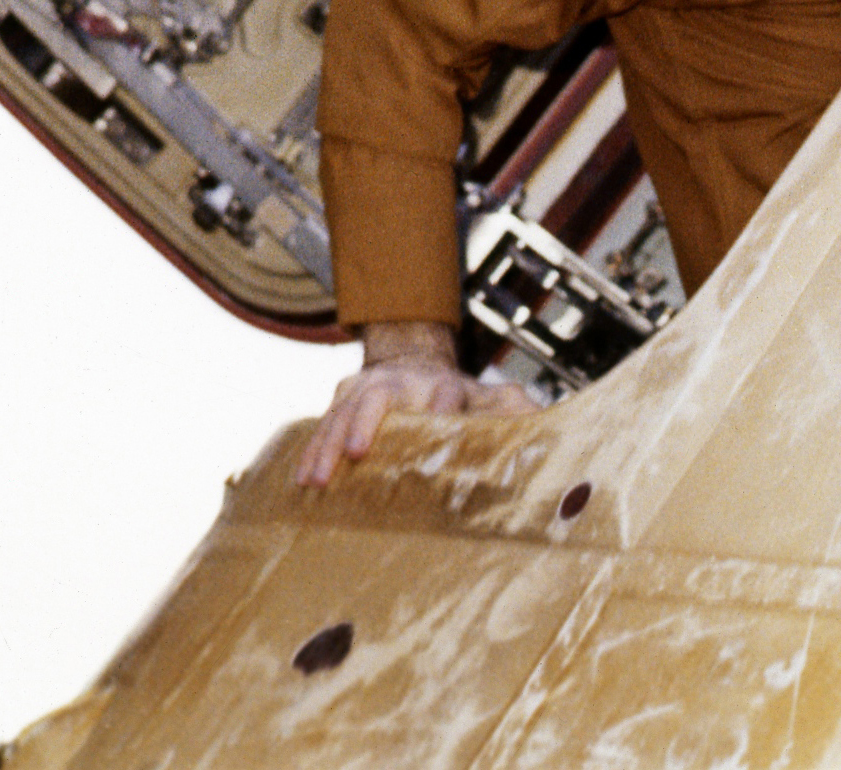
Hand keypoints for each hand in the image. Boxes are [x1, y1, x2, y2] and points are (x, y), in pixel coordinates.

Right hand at [294, 321, 538, 485]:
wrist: (413, 360)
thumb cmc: (455, 396)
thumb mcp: (488, 398)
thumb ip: (511, 411)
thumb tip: (539, 426)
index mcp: (441, 385)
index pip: (444, 392)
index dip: (441, 404)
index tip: (438, 419)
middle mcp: (400, 381)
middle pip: (378, 396)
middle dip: (365, 421)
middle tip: (355, 450)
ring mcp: (366, 386)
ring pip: (341, 412)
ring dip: (326, 445)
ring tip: (315, 481)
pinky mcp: (342, 398)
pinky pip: (321, 424)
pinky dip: (310, 450)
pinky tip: (300, 480)